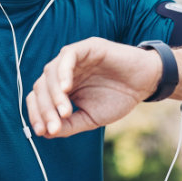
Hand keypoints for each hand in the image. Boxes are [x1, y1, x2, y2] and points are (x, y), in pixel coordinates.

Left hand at [25, 37, 161, 138]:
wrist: (145, 83)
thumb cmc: (119, 98)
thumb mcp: (90, 118)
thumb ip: (69, 125)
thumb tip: (46, 133)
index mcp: (62, 87)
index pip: (39, 97)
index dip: (36, 113)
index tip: (40, 131)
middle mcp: (64, 71)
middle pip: (40, 86)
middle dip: (44, 109)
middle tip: (53, 127)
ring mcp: (74, 58)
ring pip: (50, 72)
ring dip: (54, 95)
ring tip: (65, 112)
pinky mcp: (87, 47)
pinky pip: (68, 56)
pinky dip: (63, 72)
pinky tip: (67, 89)